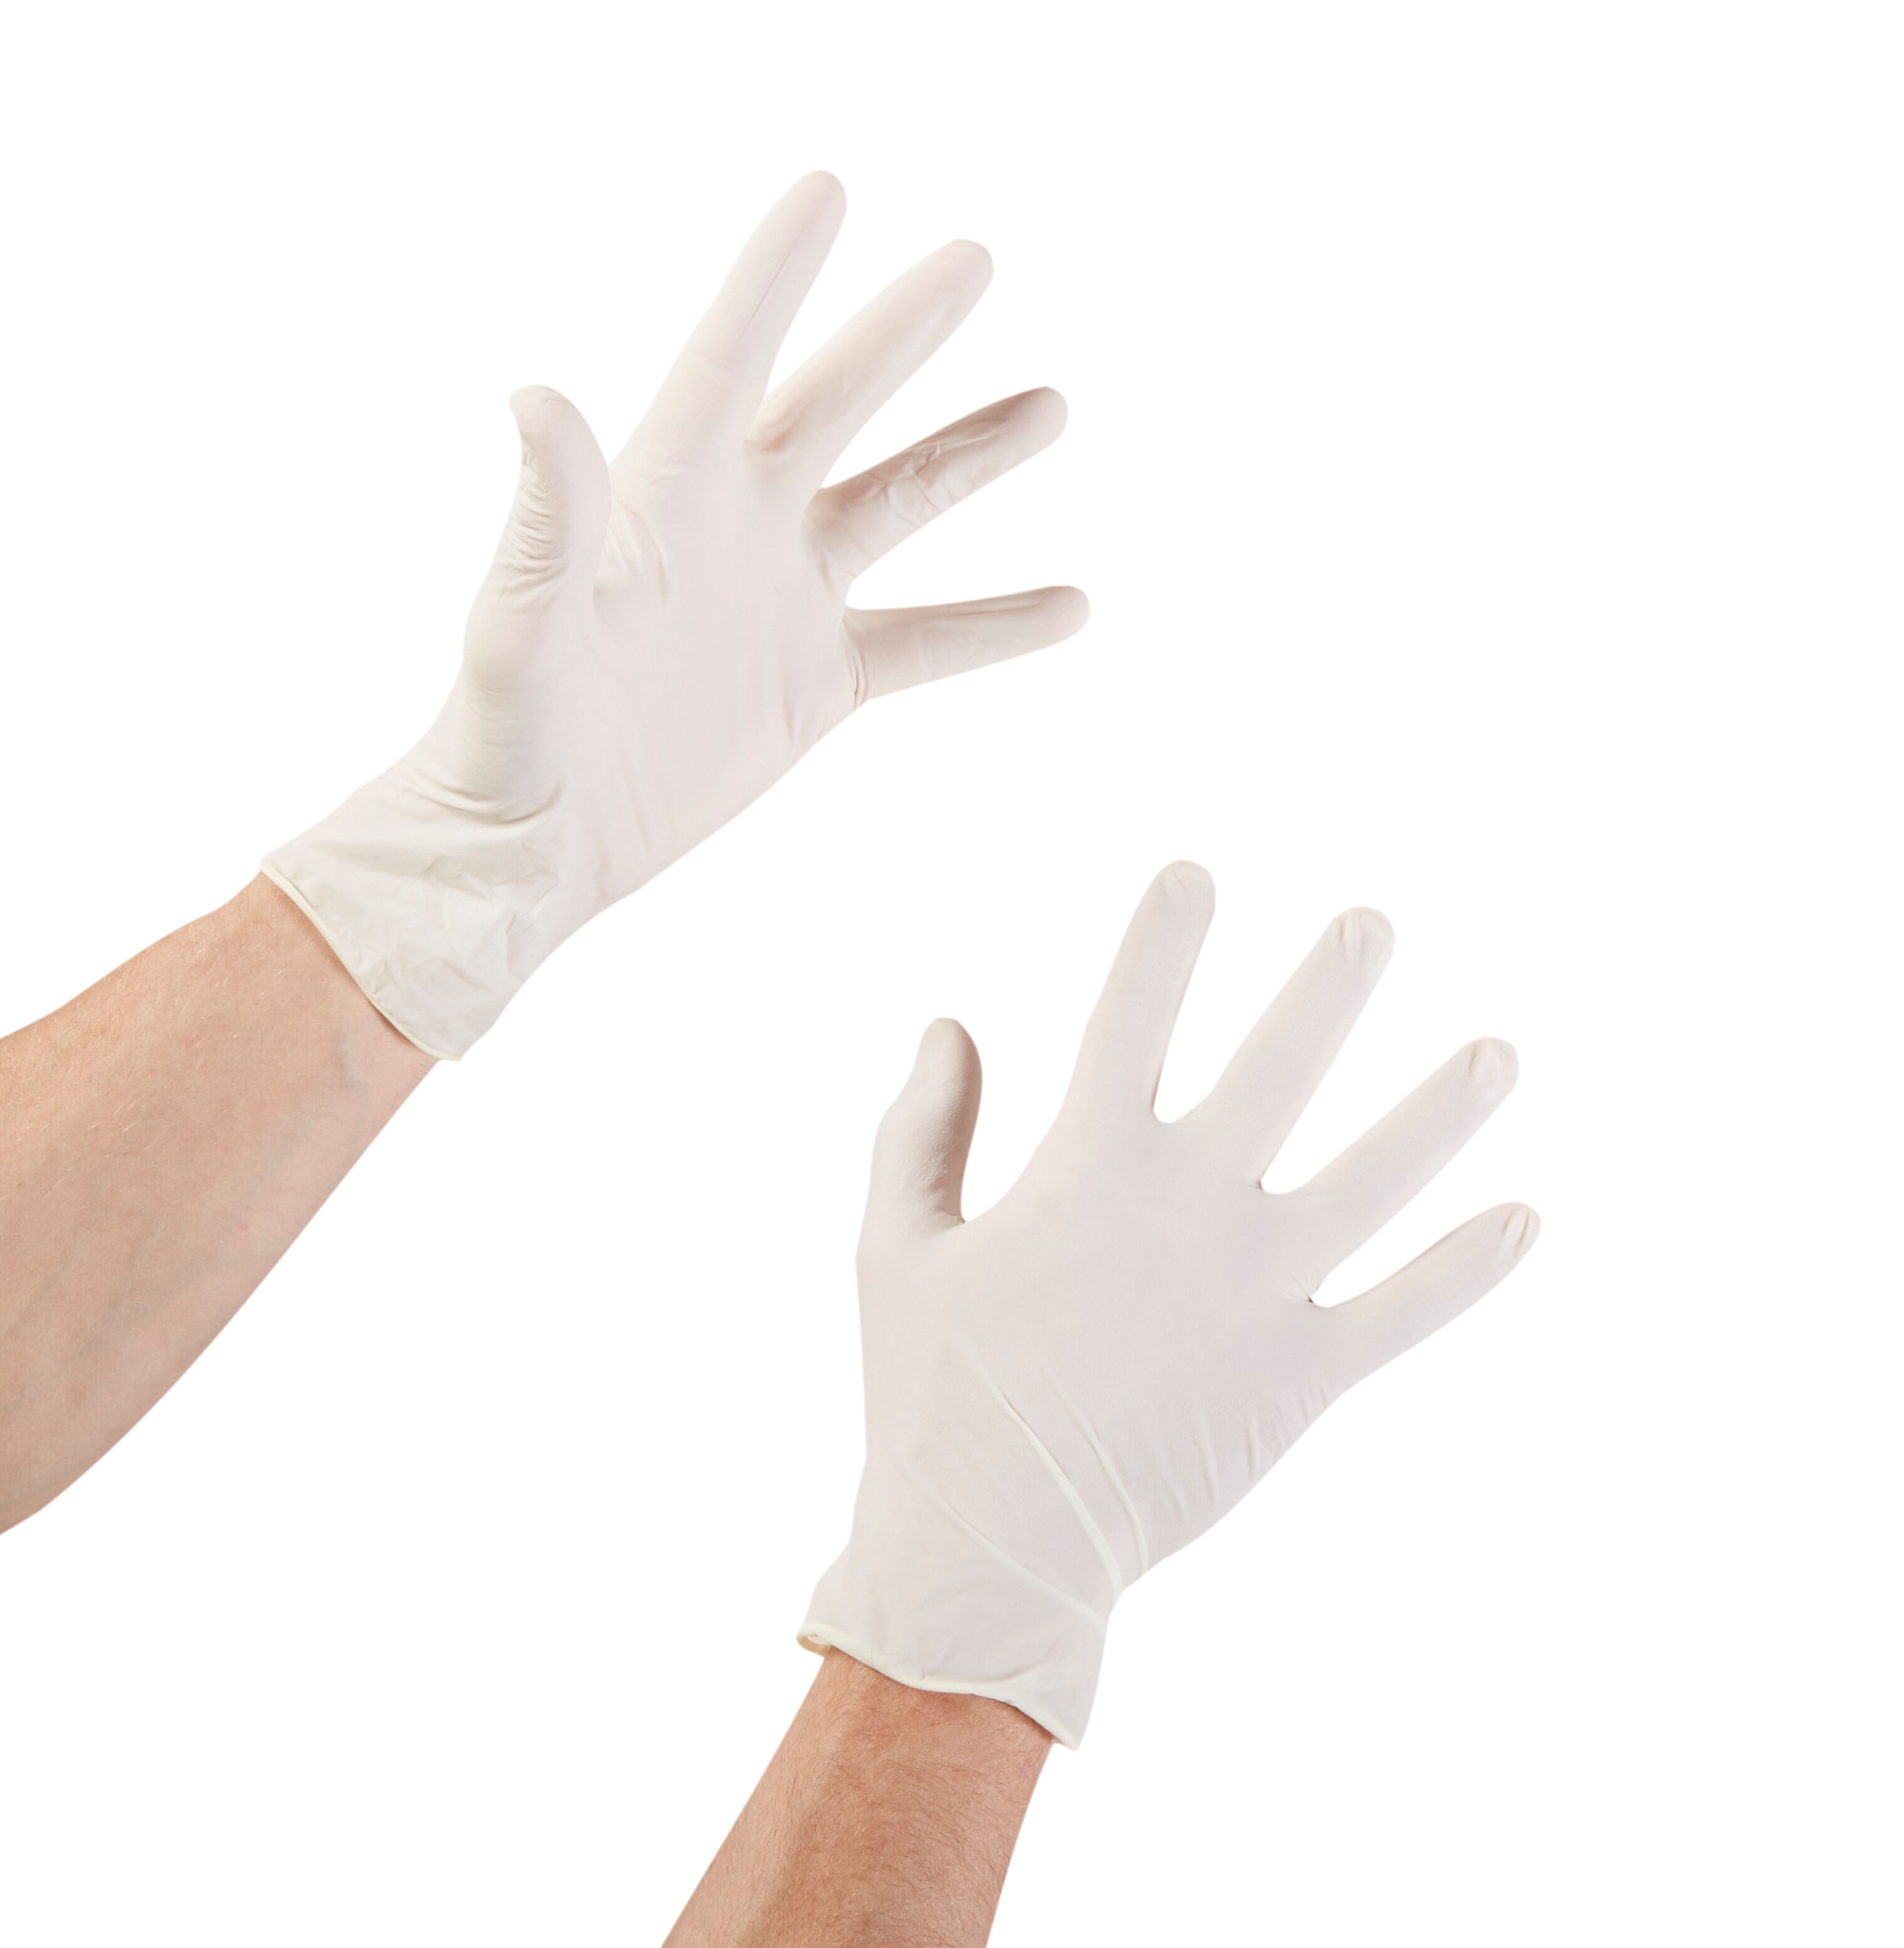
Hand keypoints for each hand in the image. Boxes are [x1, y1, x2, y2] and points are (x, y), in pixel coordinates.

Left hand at [262, 173, 1082, 1058]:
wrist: (537, 847)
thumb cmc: (505, 734)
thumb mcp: (520, 627)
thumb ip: (545, 521)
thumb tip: (540, 400)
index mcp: (664, 495)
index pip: (730, 358)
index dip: (777, 277)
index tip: (828, 191)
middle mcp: (735, 527)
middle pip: (837, 404)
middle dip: (903, 332)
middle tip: (974, 259)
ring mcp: (782, 601)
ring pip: (898, 506)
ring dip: (973, 457)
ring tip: (1052, 404)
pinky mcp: (815, 682)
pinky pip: (925, 642)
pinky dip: (995, 625)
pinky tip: (1069, 605)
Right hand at [801, 864, 1537, 1746]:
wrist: (989, 1548)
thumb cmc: (928, 1392)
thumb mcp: (895, 1245)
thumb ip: (920, 1127)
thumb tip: (949, 1023)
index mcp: (1085, 1171)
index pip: (1133, 1019)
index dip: (1165, 940)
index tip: (1197, 874)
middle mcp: (1185, 1214)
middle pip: (1280, 1070)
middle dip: (1330, 988)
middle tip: (1374, 921)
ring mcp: (1253, 1296)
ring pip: (1376, 1180)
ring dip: (1443, 1110)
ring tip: (1502, 1051)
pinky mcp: (1298, 1380)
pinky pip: (1403, 1313)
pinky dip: (1468, 1267)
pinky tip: (1526, 1216)